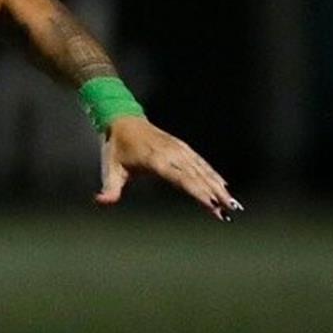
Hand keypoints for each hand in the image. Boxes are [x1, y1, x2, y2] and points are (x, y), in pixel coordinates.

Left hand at [98, 116, 241, 219]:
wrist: (123, 120)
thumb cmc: (115, 148)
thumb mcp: (110, 169)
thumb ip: (109, 188)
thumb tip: (101, 201)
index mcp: (155, 160)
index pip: (181, 179)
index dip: (197, 192)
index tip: (211, 205)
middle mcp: (172, 154)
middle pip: (198, 176)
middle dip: (215, 194)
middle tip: (229, 211)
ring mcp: (179, 149)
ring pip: (203, 169)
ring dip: (218, 186)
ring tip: (232, 203)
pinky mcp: (182, 148)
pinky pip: (201, 162)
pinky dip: (213, 174)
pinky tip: (223, 186)